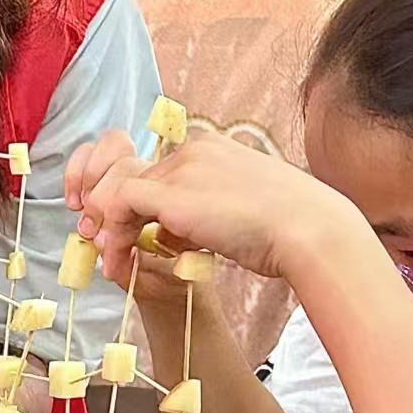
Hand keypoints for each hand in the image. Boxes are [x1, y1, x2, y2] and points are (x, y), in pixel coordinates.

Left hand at [76, 129, 361, 286]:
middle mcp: (192, 150)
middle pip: (124, 171)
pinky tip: (120, 261)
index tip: (121, 228)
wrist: (310, 231)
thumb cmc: (288, 231)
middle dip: (105, 210)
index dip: (126, 195)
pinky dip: (113, 235)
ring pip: (116, 188)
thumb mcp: (238, 214)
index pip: (151, 166)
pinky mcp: (172, 191)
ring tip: (113, 263)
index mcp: (210, 149)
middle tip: (102, 245)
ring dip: (107, 228)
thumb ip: (201, 216)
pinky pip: (119, 204)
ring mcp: (181, 167)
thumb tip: (168, 234)